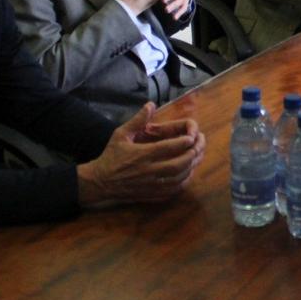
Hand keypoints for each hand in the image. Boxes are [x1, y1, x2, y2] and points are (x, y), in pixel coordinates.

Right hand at [76, 103, 205, 205]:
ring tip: (198, 156)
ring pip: (178, 178)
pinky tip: (188, 173)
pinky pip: (173, 190)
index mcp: (142, 154)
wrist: (100, 182)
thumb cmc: (111, 156)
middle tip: (199, 145)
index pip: (168, 148)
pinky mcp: (152, 195)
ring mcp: (151, 185)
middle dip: (192, 154)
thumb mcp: (121, 134)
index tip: (192, 136)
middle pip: (178, 164)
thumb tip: (150, 104)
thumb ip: (137, 120)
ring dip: (191, 167)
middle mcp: (149, 170)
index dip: (184, 142)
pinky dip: (184, 181)